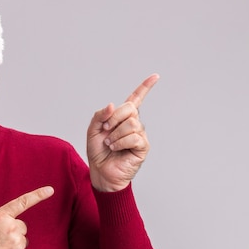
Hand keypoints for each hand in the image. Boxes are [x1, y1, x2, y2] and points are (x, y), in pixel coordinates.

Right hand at [0, 186, 54, 248]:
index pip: (22, 203)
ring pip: (22, 241)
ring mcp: (16, 244)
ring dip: (13, 245)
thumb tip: (1, 222)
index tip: (50, 190)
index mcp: (0, 217)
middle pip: (21, 227)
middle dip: (13, 232)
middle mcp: (11, 228)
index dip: (38, 195)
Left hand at [87, 74, 158, 191]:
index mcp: (122, 117)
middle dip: (114, 118)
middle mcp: (133, 123)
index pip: (136, 99)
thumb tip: (113, 105)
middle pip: (130, 108)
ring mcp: (139, 135)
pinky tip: (116, 148)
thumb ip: (100, 115)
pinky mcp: (142, 147)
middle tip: (106, 130)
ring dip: (116, 134)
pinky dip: (121, 142)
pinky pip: (135, 137)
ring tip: (110, 144)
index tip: (155, 77)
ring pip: (132, 123)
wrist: (101, 171)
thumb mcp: (93, 130)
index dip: (145, 87)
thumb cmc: (98, 152)